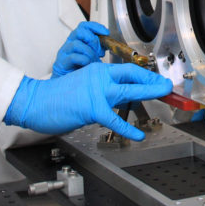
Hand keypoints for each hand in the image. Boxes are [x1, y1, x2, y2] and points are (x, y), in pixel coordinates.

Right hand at [5, 63, 171, 139]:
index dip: (145, 75)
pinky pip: (115, 119)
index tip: (157, 80)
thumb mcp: (83, 85)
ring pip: (128, 91)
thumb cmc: (57, 96)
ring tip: (164, 94)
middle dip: (153, 81)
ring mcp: (96, 92)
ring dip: (149, 92)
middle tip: (168, 85)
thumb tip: (119, 98)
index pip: (127, 70)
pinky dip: (128, 129)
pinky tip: (138, 135)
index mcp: (98, 71)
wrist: (35, 101)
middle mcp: (99, 77)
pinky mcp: (91, 108)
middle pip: (132, 76)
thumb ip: (101, 89)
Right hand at [52, 21, 108, 76]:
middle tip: (99, 51)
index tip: (106, 32)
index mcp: (76, 39)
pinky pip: (73, 57)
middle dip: (93, 40)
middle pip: (79, 31)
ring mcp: (64, 52)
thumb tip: (107, 46)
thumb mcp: (90, 55)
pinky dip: (84, 60)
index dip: (95, 26)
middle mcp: (68, 43)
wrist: (66, 83)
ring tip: (94, 61)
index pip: (83, 26)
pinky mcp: (62, 62)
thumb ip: (97, 49)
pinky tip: (87, 64)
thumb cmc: (79, 68)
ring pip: (77, 44)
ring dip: (89, 52)